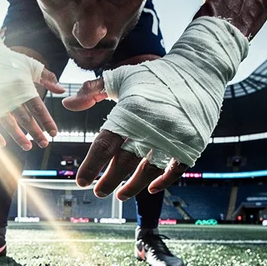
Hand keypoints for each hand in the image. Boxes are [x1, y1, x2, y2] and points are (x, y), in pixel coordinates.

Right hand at [0, 68, 64, 150]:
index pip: (38, 108)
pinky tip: (3, 144)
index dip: (47, 121)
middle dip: (36, 133)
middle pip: (25, 119)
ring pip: (9, 124)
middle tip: (45, 143)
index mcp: (23, 86)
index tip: (54, 133)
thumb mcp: (31, 65)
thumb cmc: (10, 60)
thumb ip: (48, 78)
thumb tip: (62, 90)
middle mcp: (9, 96)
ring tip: (28, 147)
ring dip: (18, 137)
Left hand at [63, 78, 186, 198]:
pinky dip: (163, 181)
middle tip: (98, 192)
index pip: (105, 144)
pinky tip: (150, 188)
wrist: (200, 70)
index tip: (81, 181)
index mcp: (131, 111)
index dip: (91, 165)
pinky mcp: (192, 143)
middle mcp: (152, 126)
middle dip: (109, 180)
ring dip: (133, 186)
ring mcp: (173, 137)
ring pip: (149, 170)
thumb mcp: (121, 77)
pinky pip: (176, 169)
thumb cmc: (155, 75)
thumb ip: (92, 91)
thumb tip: (67, 105)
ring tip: (120, 195)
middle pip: (125, 161)